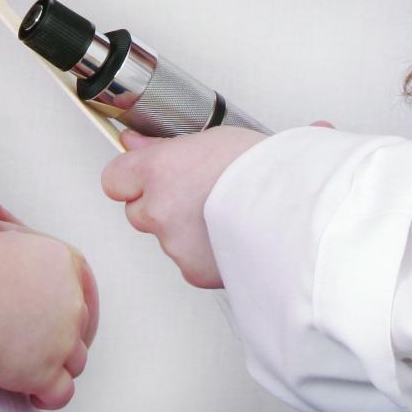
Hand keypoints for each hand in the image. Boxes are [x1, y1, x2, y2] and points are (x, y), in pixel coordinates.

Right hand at [0, 198, 96, 410]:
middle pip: (81, 324)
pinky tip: (34, 394)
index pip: (84, 286)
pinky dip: (49, 395)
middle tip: (40, 342)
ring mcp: (65, 339)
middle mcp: (74, 302)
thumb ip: (2, 227)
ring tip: (32, 366)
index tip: (66, 313)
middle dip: (62, 334)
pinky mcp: (48, 372)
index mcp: (68, 265)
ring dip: (57, 363)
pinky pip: (61, 392)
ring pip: (76, 359)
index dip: (76, 303)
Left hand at [100, 126, 267, 288]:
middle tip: (198, 195)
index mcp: (159, 170)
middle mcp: (159, 208)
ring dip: (187, 232)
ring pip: (167, 239)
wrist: (296, 212)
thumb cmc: (266, 170)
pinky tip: (233, 238)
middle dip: (160, 206)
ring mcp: (174, 244)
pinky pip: (190, 263)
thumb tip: (134, 142)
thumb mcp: (215, 139)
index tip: (147, 175)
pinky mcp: (194, 272)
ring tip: (227, 215)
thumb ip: (163, 145)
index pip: (114, 179)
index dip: (132, 179)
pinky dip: (207, 254)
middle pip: (138, 212)